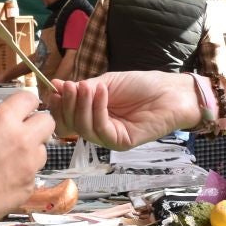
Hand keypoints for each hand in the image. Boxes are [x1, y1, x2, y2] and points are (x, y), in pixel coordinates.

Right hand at [0, 91, 54, 223]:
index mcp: (4, 120)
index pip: (29, 99)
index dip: (25, 103)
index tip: (21, 110)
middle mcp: (23, 139)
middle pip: (48, 121)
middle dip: (37, 125)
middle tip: (24, 133)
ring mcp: (29, 165)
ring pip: (42, 151)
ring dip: (31, 153)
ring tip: (12, 162)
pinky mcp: (29, 187)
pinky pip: (32, 176)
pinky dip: (22, 177)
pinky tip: (5, 182)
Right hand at [51, 73, 200, 148]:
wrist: (171, 92)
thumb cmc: (142, 86)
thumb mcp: (106, 83)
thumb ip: (83, 88)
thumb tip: (56, 86)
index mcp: (93, 115)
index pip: (67, 117)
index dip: (58, 106)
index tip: (53, 90)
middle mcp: (99, 129)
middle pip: (71, 125)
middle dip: (68, 104)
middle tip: (71, 86)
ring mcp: (110, 137)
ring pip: (83, 128)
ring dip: (81, 105)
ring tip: (86, 87)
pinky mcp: (121, 143)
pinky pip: (101, 129)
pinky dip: (97, 110)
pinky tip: (101, 92)